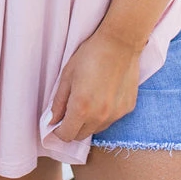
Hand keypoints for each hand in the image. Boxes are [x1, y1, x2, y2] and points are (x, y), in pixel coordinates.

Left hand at [49, 27, 142, 141]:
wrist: (120, 43)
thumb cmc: (91, 55)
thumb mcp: (67, 75)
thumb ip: (58, 102)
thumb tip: (52, 121)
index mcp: (81, 108)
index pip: (67, 136)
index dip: (59, 131)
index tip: (57, 122)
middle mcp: (99, 116)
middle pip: (81, 135)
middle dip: (73, 127)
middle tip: (71, 109)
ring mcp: (115, 114)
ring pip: (97, 129)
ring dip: (89, 121)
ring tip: (89, 99)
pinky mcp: (127, 108)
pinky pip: (111, 119)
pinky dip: (104, 113)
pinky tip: (104, 94)